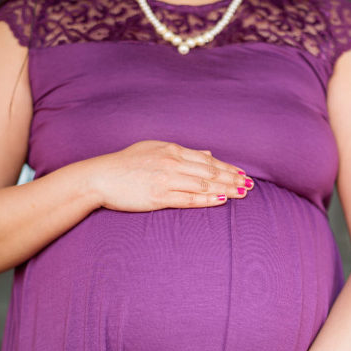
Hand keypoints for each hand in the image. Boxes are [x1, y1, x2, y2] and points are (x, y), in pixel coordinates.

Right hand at [87, 140, 253, 212]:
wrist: (101, 177)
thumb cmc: (126, 164)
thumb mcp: (154, 149)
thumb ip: (182, 152)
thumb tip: (207, 154)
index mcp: (172, 150)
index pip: (207, 160)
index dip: (227, 168)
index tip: (242, 174)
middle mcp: (172, 162)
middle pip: (209, 172)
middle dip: (232, 179)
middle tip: (250, 185)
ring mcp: (166, 180)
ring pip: (203, 185)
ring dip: (224, 189)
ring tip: (241, 194)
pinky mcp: (158, 197)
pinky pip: (188, 199)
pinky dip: (206, 199)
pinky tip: (220, 201)